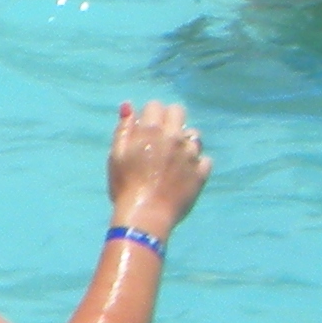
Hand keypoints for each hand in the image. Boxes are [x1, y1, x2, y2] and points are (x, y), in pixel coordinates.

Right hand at [106, 101, 209, 237]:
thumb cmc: (125, 187)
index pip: (156, 106)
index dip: (149, 116)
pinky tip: (185, 174)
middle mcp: (174, 136)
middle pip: (178, 112)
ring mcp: (190, 153)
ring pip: (194, 135)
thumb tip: (128, 105)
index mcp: (152, 131)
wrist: (143, 217)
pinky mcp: (201, 171)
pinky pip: (204, 159)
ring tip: (173, 160)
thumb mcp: (116, 157)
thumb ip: (123, 129)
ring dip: (185, 142)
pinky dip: (197, 164)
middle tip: (161, 140)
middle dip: (169, 120)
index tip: (145, 130)